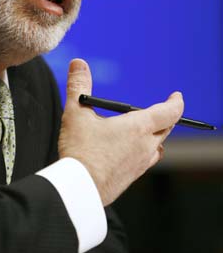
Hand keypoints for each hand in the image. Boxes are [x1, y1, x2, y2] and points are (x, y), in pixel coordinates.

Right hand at [58, 58, 183, 205]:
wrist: (79, 189)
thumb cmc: (80, 152)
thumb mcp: (76, 113)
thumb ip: (78, 86)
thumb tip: (78, 63)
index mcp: (138, 128)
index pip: (169, 112)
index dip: (176, 102)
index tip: (176, 96)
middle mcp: (145, 146)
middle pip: (166, 129)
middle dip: (166, 117)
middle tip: (162, 110)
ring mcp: (140, 164)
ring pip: (158, 147)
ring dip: (157, 136)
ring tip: (148, 131)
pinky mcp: (132, 177)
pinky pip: (146, 161)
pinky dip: (145, 151)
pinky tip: (130, 151)